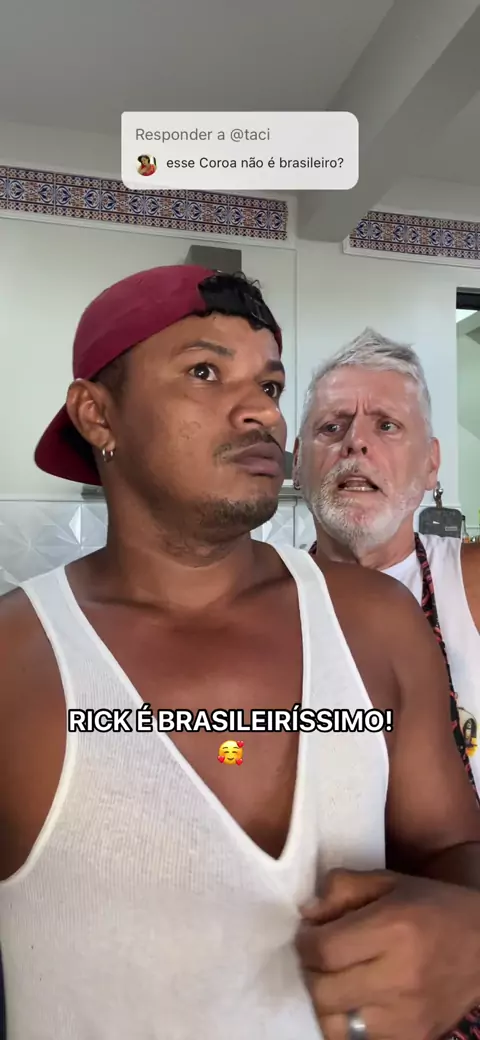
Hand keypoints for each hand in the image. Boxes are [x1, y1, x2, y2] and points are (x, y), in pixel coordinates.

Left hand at [296, 868, 479, 1039]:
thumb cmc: (436, 907)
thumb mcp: (390, 882)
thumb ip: (344, 889)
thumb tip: (308, 914)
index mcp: (394, 930)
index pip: (324, 950)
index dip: (305, 942)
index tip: (308, 934)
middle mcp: (399, 977)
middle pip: (324, 991)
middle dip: (311, 972)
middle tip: (319, 959)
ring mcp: (407, 1017)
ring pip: (335, 1026)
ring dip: (326, 1004)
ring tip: (334, 983)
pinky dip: (348, 1025)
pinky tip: (355, 1003)